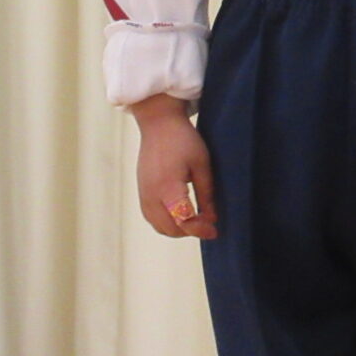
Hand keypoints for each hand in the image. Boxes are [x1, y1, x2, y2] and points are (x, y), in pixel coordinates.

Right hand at [131, 94, 217, 239]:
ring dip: (177, 229)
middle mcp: (152, 195)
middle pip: (170, 228)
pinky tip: (179, 214)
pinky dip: (166, 222)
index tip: (214, 231)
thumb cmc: (183, 139)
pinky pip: (151, 218)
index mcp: (168, 187)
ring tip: (195, 220)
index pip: (183, 220)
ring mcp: (144, 195)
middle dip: (190, 231)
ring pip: (159, 226)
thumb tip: (212, 219)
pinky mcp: (141, 192)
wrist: (159, 124)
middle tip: (207, 224)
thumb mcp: (202, 164)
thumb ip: (206, 194)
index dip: (200, 229)